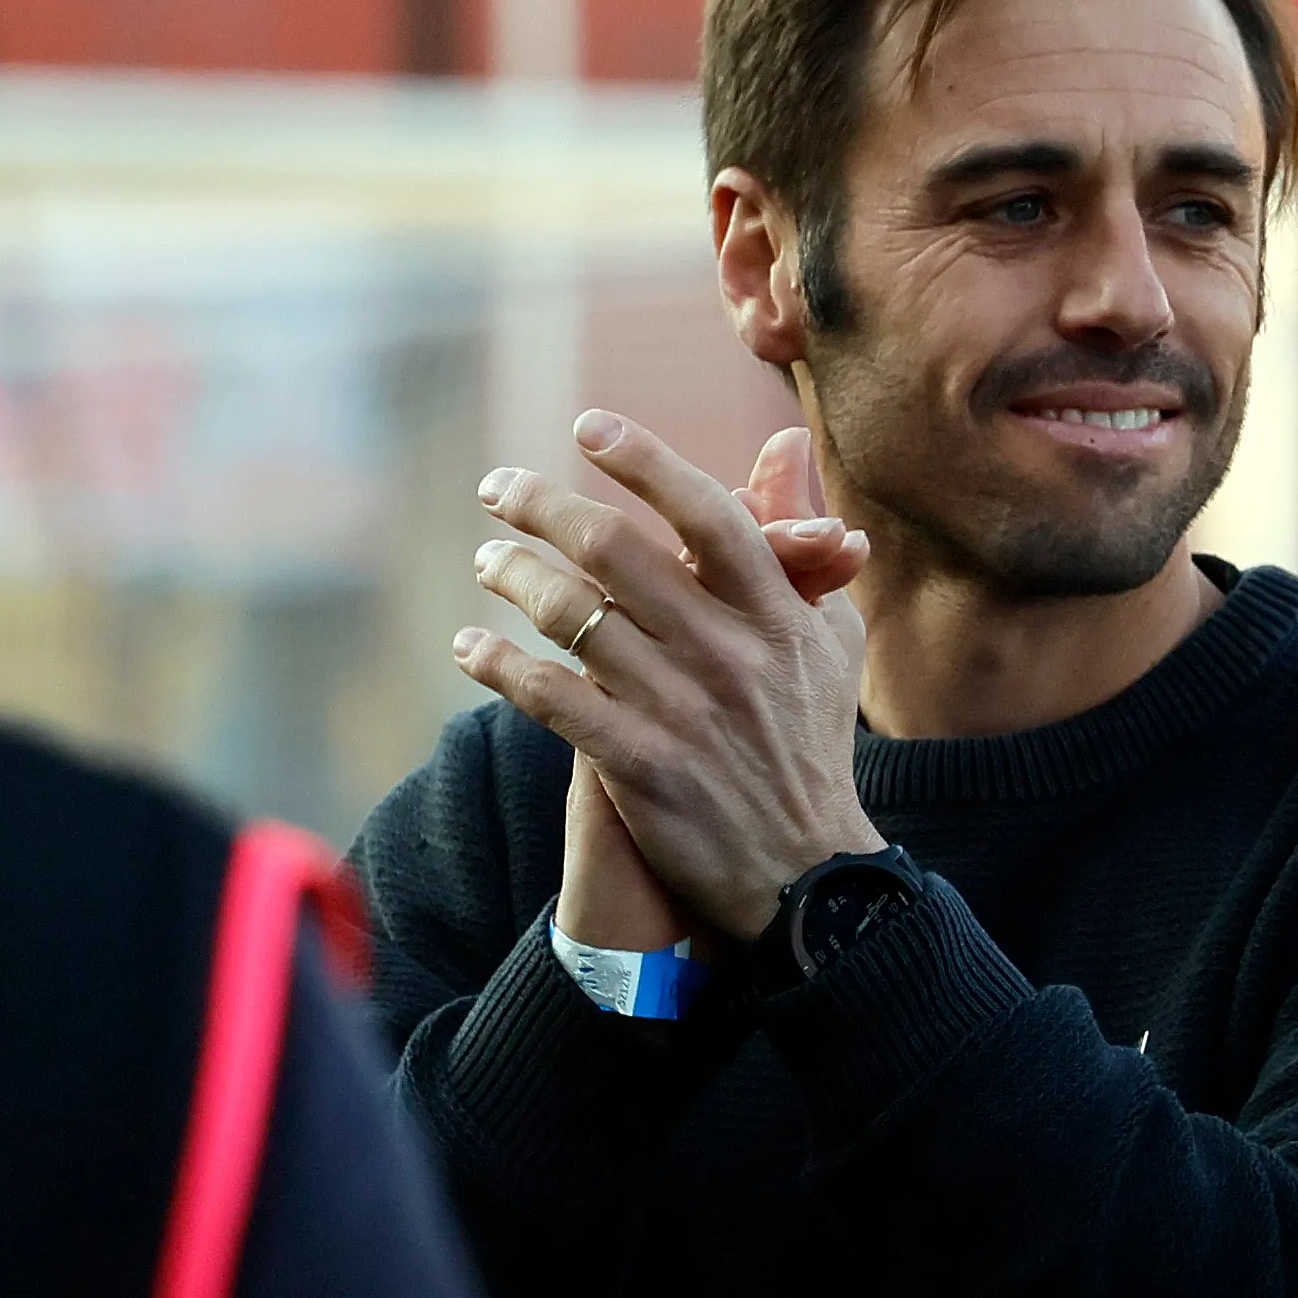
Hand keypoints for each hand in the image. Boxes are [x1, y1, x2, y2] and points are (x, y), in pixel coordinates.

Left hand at [461, 416, 882, 944]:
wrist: (805, 870)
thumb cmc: (809, 739)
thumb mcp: (828, 635)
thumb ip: (800, 539)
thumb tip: (786, 443)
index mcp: (781, 615)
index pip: (708, 514)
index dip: (644, 461)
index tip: (588, 427)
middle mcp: (730, 654)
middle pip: (616, 553)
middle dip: (542, 507)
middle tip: (499, 488)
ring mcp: (683, 710)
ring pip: (571, 618)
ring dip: (511, 577)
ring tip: (486, 564)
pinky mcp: (639, 765)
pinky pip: (548, 696)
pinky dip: (497, 664)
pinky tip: (469, 646)